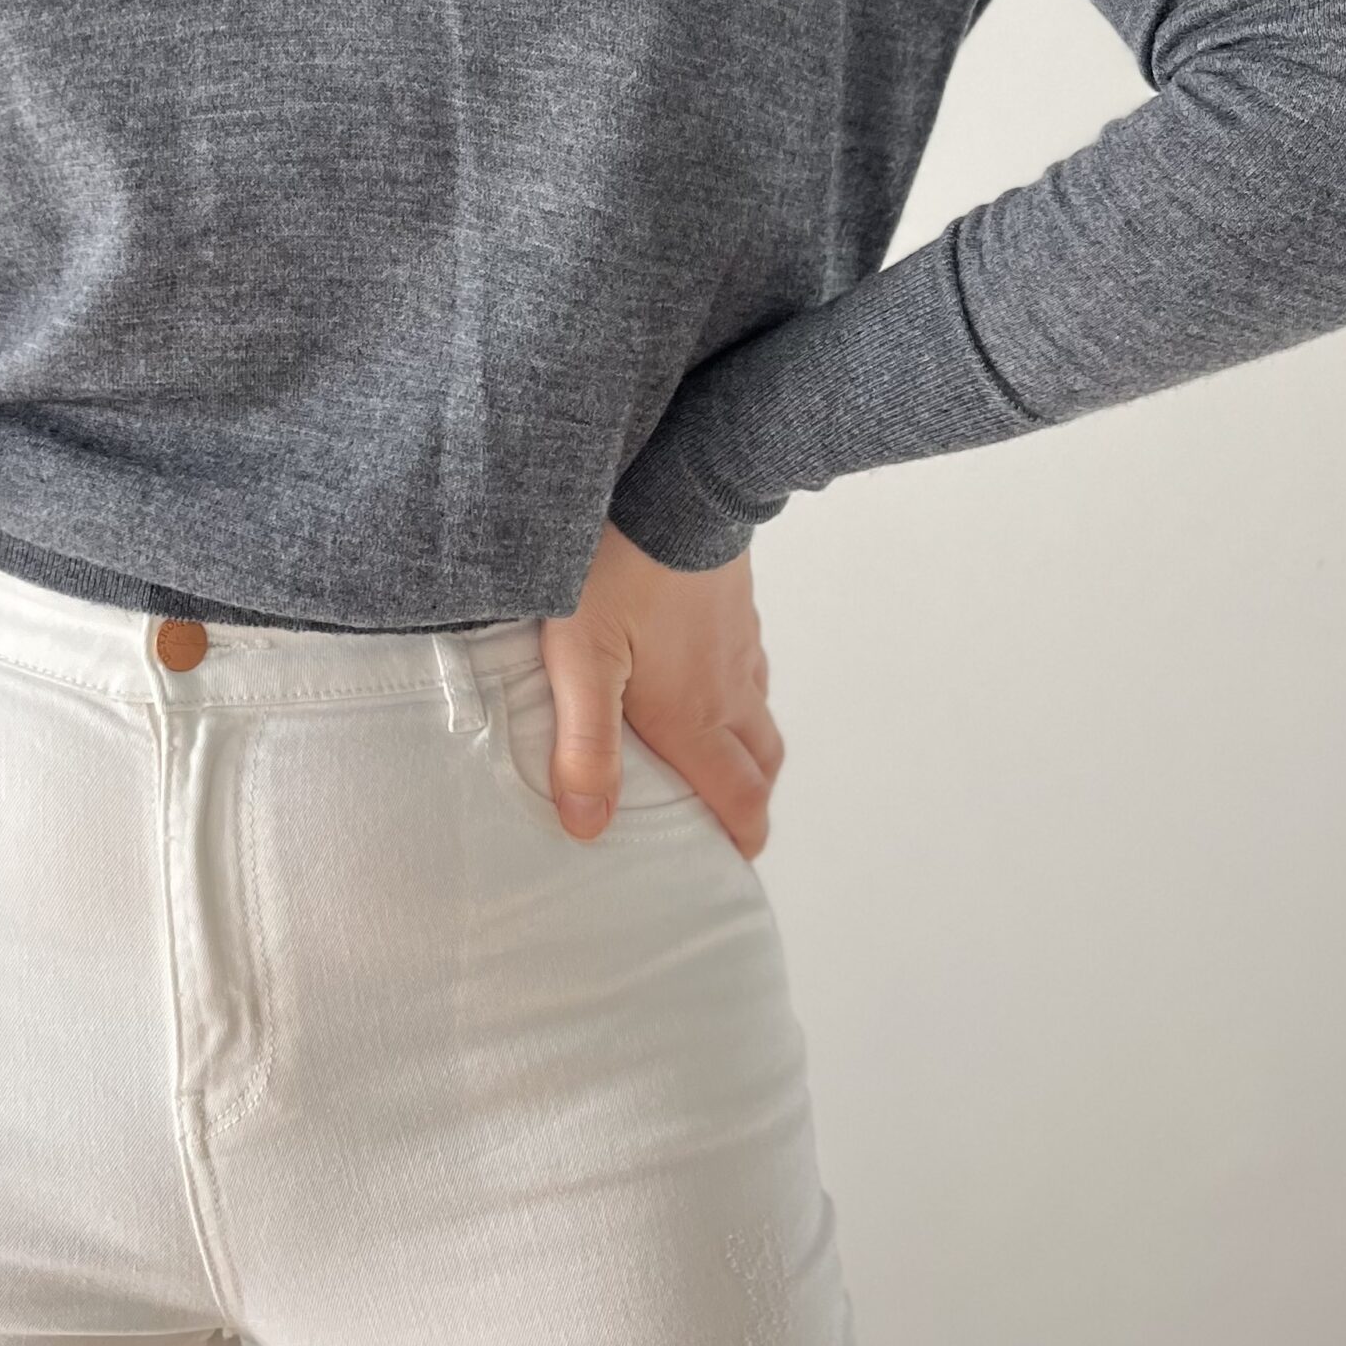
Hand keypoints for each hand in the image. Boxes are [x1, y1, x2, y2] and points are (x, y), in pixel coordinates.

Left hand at [538, 520, 783, 851]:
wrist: (672, 482)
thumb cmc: (617, 568)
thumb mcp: (582, 660)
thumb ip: (585, 744)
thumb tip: (588, 826)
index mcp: (697, 714)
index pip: (741, 796)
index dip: (742, 837)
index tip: (733, 863)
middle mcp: (731, 686)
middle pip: (763, 762)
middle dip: (750, 799)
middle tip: (726, 820)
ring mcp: (740, 642)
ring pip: (760, 711)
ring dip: (746, 746)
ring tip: (713, 757)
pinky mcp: (737, 604)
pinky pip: (752, 664)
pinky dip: (740, 692)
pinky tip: (707, 676)